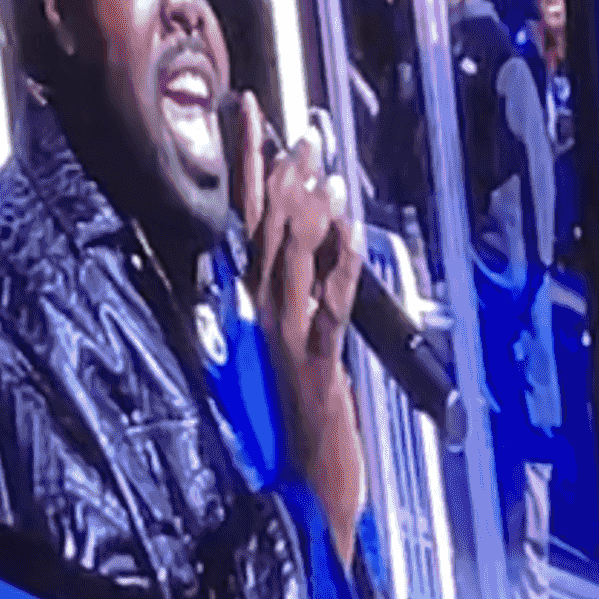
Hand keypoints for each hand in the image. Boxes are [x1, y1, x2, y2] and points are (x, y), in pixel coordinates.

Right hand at [233, 97, 369, 559]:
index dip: (248, 165)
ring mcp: (286, 338)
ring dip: (307, 213)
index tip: (251, 114)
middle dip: (280, 176)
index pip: (246, 219)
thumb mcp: (289, 337)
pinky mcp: (317, 364)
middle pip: (264, 232)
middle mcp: (261, 313)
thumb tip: (298, 224)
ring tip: (322, 167)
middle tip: (297, 129)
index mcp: (254, 301)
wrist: (300, 484)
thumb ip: (289, 284)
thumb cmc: (297, 410)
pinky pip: (330, 308)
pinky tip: (353, 234)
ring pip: (290, 263)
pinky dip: (341, 270)